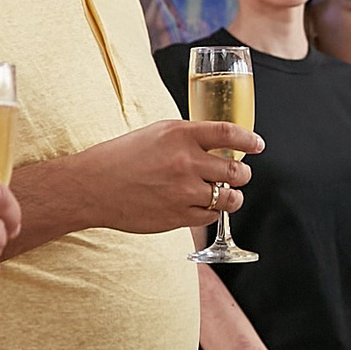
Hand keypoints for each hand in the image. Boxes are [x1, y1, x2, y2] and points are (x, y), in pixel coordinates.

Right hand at [71, 119, 261, 233]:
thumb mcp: (156, 134)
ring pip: (228, 197)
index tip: (258, 145)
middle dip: (243, 174)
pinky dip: (212, 211)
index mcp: (180, 134)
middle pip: (235, 170)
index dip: (249, 140)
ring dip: (233, 196)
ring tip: (227, 194)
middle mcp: (185, 161)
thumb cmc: (122, 157)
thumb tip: (218, 144)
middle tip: (240, 175)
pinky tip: (201, 205)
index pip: (228, 134)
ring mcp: (182, 191)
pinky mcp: (177, 216)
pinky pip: (210, 216)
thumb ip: (188, 137)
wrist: (92, 186)